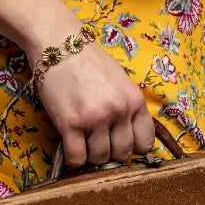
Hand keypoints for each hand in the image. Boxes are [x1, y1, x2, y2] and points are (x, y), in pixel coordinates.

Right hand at [34, 39, 158, 169]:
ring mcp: (94, 118)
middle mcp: (118, 111)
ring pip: (100, 158)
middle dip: (112, 153)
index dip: (133, 147)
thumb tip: (127, 134)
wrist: (59, 45)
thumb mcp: (121, 80)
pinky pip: (76, 157)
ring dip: (92, 156)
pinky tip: (71, 149)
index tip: (121, 144)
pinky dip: (74, 160)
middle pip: (122, 153)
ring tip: (84, 144)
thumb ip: (127, 106)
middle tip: (100, 144)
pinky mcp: (70, 124)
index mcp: (135, 100)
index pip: (145, 142)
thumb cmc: (90, 61)